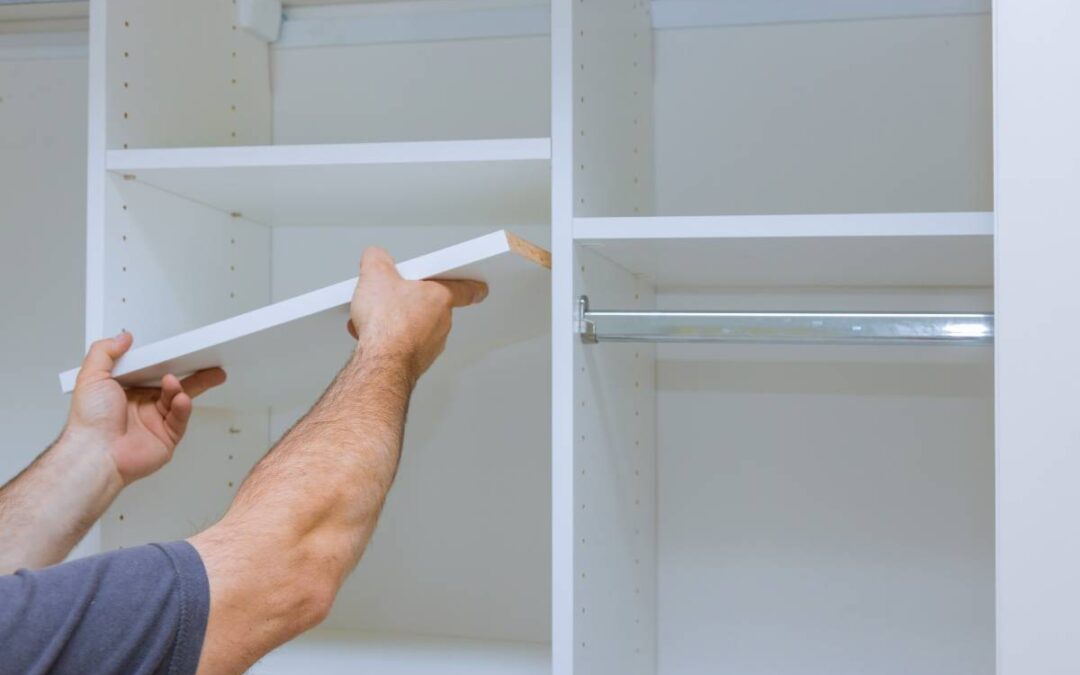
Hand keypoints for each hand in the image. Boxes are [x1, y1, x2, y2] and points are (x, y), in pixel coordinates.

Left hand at [66, 332, 225, 484]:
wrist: (96, 453)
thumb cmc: (89, 422)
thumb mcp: (91, 376)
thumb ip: (105, 352)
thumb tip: (122, 338)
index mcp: (125, 392)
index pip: (152, 372)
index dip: (166, 362)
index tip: (179, 352)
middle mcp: (141, 407)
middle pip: (173, 386)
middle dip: (193, 375)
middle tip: (208, 364)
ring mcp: (154, 423)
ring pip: (179, 400)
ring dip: (181, 389)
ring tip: (174, 383)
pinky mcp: (166, 438)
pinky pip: (181, 419)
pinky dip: (183, 408)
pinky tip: (180, 400)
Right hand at [346, 247, 487, 381]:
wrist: (381, 364)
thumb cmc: (387, 324)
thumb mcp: (375, 276)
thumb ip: (377, 259)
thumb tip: (375, 257)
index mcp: (439, 298)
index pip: (465, 289)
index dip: (471, 286)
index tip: (480, 288)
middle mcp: (441, 323)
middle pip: (432, 307)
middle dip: (413, 302)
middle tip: (394, 296)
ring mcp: (430, 346)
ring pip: (417, 329)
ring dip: (399, 323)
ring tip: (374, 319)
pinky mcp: (416, 362)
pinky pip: (405, 347)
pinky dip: (390, 341)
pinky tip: (372, 337)